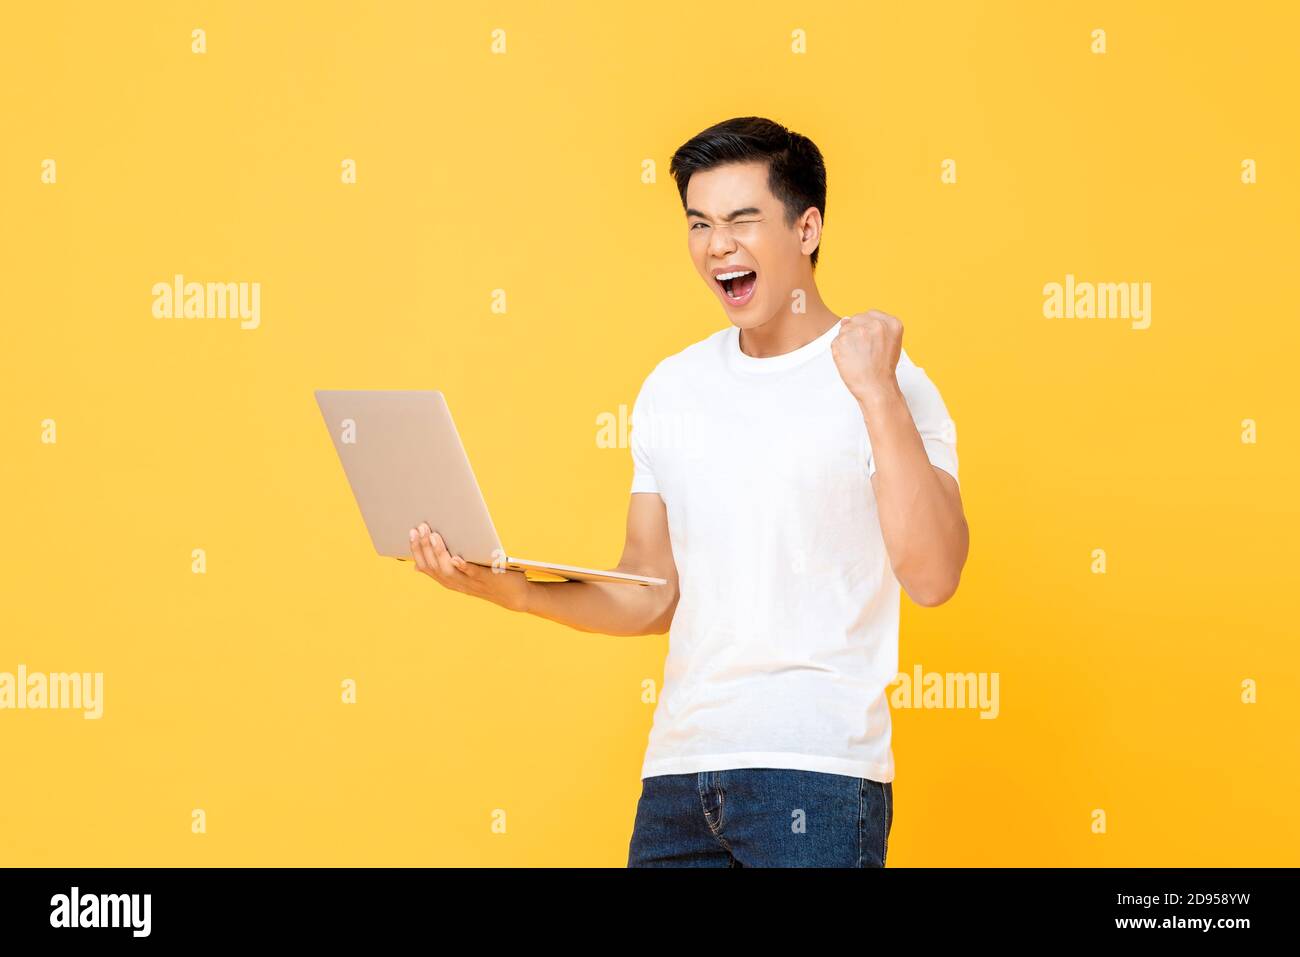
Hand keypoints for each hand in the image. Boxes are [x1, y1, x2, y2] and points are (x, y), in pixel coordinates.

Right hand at [408, 523, 530, 612]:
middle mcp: (456, 584)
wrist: (514, 595)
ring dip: (439, 553)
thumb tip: (416, 566)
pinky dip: (463, 567)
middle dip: (424, 547)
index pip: (426, 566)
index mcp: (449, 580)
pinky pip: (472, 574)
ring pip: (448, 571)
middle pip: (434, 567)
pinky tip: (455, 558)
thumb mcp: (462, 576)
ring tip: (433, 536)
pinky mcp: (487, 580)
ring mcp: (470, 583)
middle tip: (420, 527)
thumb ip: (443, 570)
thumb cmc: (486, 579)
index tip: (411, 532)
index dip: (416, 550)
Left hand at [831, 309, 903, 403]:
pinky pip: (835, 341)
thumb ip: (874, 327)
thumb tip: (846, 319)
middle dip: (855, 333)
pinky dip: (839, 351)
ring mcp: (857, 331)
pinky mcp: (842, 341)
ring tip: (857, 356)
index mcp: (891, 323)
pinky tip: (850, 360)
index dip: (865, 327)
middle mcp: (875, 324)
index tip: (868, 340)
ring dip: (847, 342)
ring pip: (844, 329)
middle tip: (863, 351)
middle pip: (855, 320)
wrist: (876, 387)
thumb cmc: (883, 368)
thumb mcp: (890, 343)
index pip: (869, 314)